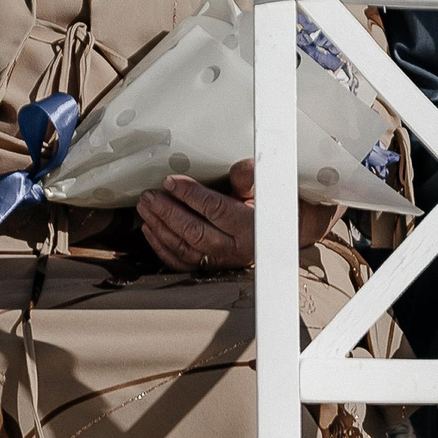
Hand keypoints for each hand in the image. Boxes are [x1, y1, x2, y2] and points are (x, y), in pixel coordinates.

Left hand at [137, 160, 336, 272]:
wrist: (291, 231)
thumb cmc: (277, 204)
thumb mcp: (270, 185)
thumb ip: (252, 177)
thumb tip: (240, 169)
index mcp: (252, 227)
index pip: (215, 210)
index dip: (190, 195)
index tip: (170, 181)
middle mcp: (236, 249)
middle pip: (194, 231)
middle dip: (167, 212)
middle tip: (149, 195)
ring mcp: (223, 262)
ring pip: (184, 249)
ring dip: (160, 228)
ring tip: (146, 207)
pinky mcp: (212, 268)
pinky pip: (182, 262)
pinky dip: (163, 248)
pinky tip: (150, 230)